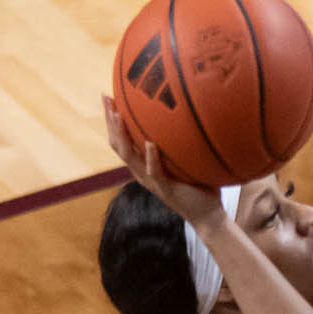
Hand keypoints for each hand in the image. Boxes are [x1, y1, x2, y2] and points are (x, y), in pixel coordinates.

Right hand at [103, 96, 228, 228]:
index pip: (122, 139)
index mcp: (144, 165)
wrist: (207, 216)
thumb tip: (188, 116)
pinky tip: (150, 143)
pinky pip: (154, 171)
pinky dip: (150, 157)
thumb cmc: (199, 186)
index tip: (109, 98)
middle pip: (118, 143)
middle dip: (110, 120)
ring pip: (129, 156)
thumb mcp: (185, 160)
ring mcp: (151, 181)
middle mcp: (142, 172)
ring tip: (118, 114)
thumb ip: (181, 143)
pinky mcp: (165, 189)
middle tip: (105, 98)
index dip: (113, 120)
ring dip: (122, 134)